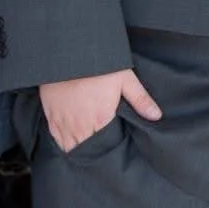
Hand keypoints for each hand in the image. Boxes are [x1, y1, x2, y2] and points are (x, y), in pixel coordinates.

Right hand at [39, 68, 162, 152]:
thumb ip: (140, 100)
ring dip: (79, 150)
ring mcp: (64, 122)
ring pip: (70, 148)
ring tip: (88, 151)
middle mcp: (80, 125)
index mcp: (100, 119)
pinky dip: (64, 143)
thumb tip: (156, 116)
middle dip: (94, 154)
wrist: (68, 53)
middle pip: (87, 151)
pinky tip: (71, 141)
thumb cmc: (98, 65)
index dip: (109, 152)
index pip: (105, 148)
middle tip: (102, 154)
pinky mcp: (52, 115)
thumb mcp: (125, 79)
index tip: (114, 152)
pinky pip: (57, 138)